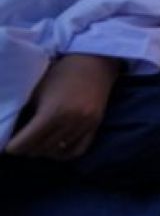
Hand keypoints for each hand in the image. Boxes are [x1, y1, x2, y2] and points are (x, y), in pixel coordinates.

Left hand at [5, 54, 120, 159]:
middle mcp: (69, 122)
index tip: (8, 147)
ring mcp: (84, 125)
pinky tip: (55, 149)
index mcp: (52, 112)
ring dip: (44, 151)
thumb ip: (27, 112)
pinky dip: (64, 154)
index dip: (14, 147)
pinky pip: (78, 150)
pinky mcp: (95, 125)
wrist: (94, 62)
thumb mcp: (37, 90)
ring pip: (58, 151)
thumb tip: (12, 129)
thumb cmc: (61, 72)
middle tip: (21, 144)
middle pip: (41, 149)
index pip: (26, 142)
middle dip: (27, 148)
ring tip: (37, 145)